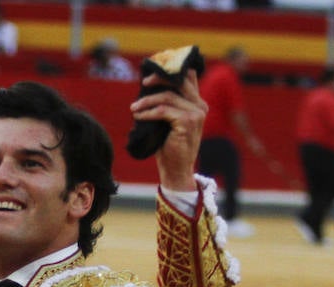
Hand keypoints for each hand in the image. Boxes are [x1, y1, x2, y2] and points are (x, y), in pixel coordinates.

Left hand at [130, 69, 207, 190]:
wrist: (176, 169)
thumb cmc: (169, 146)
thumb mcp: (168, 121)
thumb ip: (166, 104)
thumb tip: (147, 88)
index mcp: (197, 103)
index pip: (188, 77)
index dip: (172, 70)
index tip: (153, 72)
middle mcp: (200, 106)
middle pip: (179, 82)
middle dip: (159, 79)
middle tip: (143, 84)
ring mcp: (196, 114)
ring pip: (168, 97)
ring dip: (147, 101)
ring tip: (134, 108)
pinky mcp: (187, 123)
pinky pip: (163, 111)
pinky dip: (148, 113)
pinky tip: (138, 116)